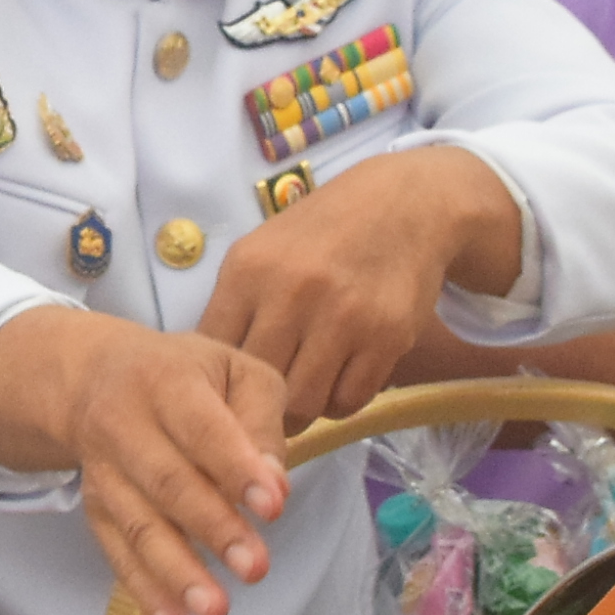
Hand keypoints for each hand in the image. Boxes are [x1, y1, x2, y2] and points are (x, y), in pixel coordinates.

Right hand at [0, 307, 285, 614]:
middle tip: (256, 570)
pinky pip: (117, 554)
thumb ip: (260, 421)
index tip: (273, 506)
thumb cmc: (183, 375)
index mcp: (166, 381)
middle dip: (213, 528)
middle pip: (167, 482)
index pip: (202, 427)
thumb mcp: (234, 371)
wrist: (91, 378)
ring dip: (176, 573)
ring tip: (216, 612)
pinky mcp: (95, 509)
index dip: (235, 466)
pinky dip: (144, 591)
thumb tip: (274, 483)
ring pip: (139, 525)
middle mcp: (124, 425)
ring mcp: (104, 472)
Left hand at [200, 144, 523, 427]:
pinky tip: (340, 379)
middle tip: (270, 406)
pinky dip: (341, 401)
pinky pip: (350, 401)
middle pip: (259, 386)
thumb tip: (211, 376)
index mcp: (249, 270)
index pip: (215, 352)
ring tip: (306, 392)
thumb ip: (234, 307)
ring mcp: (344, 316)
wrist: (404, 203)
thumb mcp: (262, 252)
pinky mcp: (387, 337)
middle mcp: (292, 293)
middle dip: (261, 405)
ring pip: (305, 405)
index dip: (220, 379)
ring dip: (303, 410)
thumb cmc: (321, 233)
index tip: (231, 388)